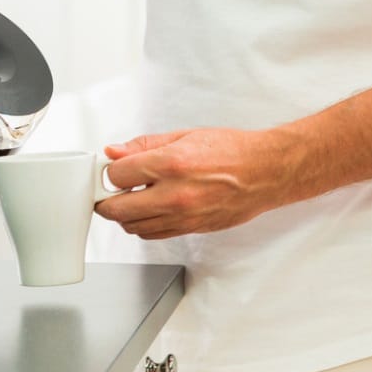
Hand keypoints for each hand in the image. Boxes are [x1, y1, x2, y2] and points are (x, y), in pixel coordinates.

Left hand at [94, 128, 302, 239]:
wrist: (266, 173)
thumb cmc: (232, 151)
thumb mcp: (184, 136)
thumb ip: (144, 145)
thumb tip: (114, 152)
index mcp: (171, 164)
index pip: (117, 175)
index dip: (110, 172)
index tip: (113, 169)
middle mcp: (175, 194)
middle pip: (117, 209)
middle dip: (106, 200)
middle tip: (108, 191)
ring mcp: (183, 216)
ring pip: (133, 227)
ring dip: (124, 215)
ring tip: (130, 199)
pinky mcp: (190, 229)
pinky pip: (153, 235)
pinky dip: (143, 225)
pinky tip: (148, 210)